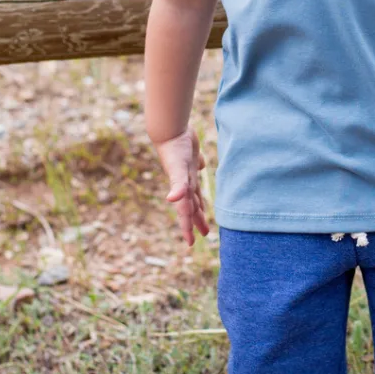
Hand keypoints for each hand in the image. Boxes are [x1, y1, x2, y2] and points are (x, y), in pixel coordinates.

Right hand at [154, 128, 209, 245]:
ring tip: (204, 210)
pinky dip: (199, 171)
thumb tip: (172, 200)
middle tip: (204, 234)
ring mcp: (186, 171)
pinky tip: (201, 167)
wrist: (170, 130)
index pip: (186, 213)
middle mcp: (184, 183)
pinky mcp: (190, 158)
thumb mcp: (178, 170)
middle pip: (192, 206)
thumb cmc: (174, 151)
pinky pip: (196, 169)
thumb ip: (178, 185)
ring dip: (199, 202)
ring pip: (194, 191)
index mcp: (182, 189)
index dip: (188, 227)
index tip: (191, 243)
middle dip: (197, 220)